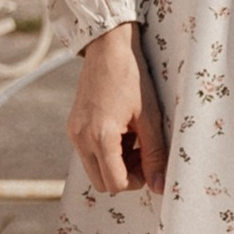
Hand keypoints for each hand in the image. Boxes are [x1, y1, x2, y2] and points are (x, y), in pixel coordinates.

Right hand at [67, 23, 167, 195]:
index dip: (138, 181)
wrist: (108, 47)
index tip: (150, 164)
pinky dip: (106, 151)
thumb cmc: (132, 77)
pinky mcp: (73, 126)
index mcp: (100, 136)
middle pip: (102, 183)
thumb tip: (160, 186)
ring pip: (94, 169)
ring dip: (115, 164)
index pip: (116, 183)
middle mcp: (81, 138)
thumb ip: (155, 155)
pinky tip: (121, 131)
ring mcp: (74, 132)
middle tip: (143, 154)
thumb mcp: (150, 117)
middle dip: (125, 176)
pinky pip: (88, 153)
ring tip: (133, 139)